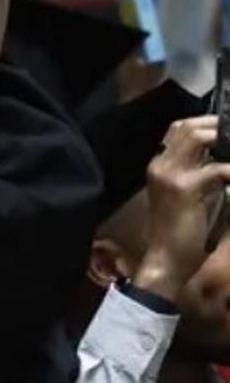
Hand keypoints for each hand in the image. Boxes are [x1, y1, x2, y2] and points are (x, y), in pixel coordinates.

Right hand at [136, 116, 229, 300]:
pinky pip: (218, 168)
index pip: (180, 129)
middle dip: (219, 125)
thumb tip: (224, 160)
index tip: (229, 129)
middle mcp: (160, 165)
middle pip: (188, 126)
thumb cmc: (178, 232)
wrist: (167, 259)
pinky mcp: (184, 188)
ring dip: (227, 139)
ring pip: (200, 137)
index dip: (208, 123)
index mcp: (159, 166)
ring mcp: (170, 175)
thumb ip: (200, 173)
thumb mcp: (188, 196)